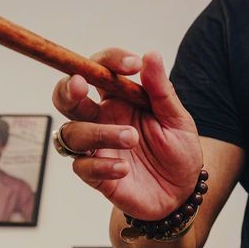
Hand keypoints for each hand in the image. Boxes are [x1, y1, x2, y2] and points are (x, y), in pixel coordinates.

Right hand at [52, 49, 203, 219]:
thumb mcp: (177, 119)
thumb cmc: (178, 150)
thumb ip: (161, 90)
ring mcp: (96, 147)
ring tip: (131, 138)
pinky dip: (101, 165)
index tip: (132, 63)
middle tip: (80, 85)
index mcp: (119, 99)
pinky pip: (83, 167)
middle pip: (67, 97)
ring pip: (72, 133)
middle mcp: (102, 119)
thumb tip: (150, 55)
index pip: (100, 70)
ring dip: (98, 132)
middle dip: (67, 89)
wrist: (181, 192)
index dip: (109, 60)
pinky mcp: (96, 175)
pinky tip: (124, 168)